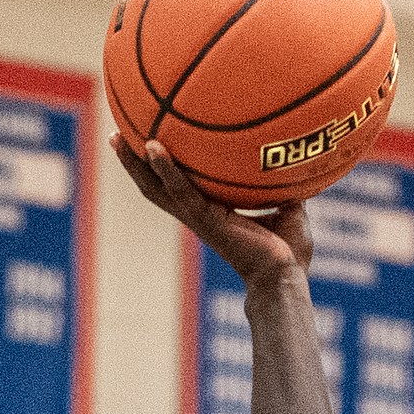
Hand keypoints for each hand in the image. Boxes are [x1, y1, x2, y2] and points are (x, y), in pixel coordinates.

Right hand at [113, 136, 311, 290]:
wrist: (284, 277)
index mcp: (211, 212)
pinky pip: (180, 190)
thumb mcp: (288, 209)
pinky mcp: (204, 219)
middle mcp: (197, 214)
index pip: (178, 187)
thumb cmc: (288, 253)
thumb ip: (283, 186)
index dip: (161, 168)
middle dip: (133, 164)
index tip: (146, 143)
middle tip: (115, 136)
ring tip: (116, 138)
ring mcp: (198, 218)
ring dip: (134, 164)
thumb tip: (297, 160)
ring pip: (156, 188)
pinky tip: (152, 146)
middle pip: (155, 187)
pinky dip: (165, 168)